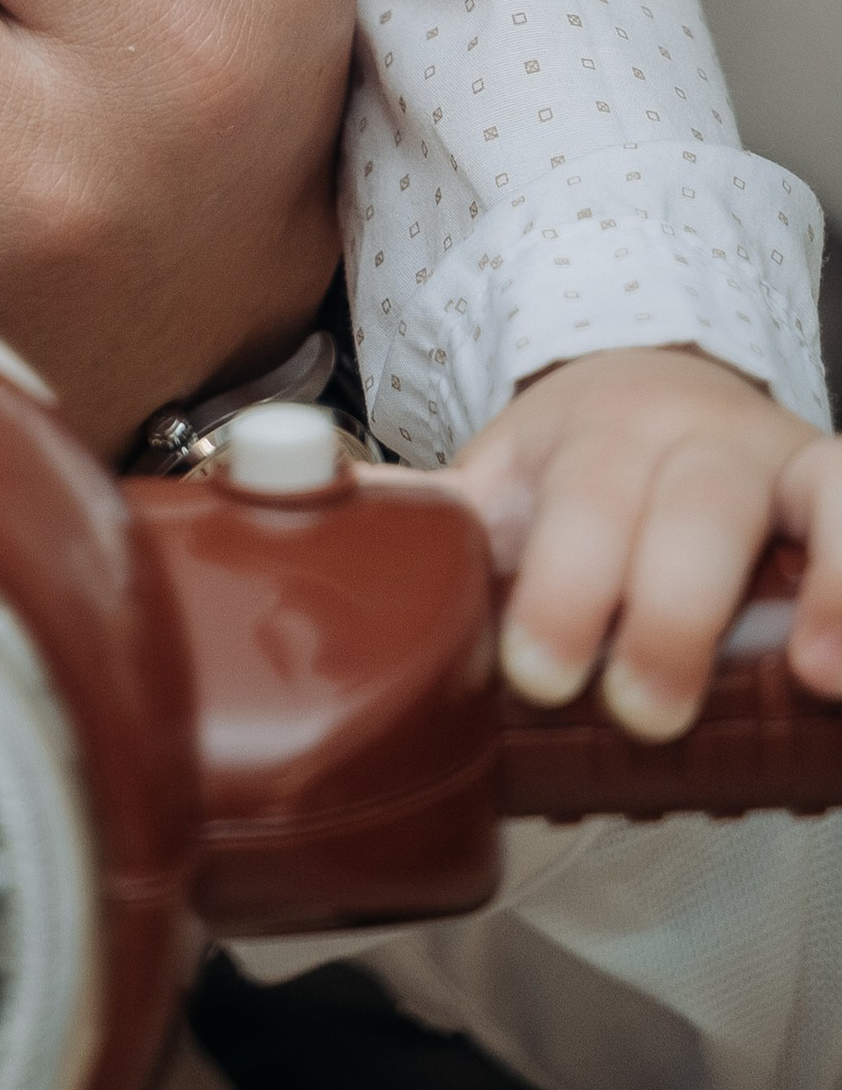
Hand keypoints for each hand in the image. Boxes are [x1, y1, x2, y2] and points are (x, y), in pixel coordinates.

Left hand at [455, 347, 841, 736]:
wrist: (658, 385)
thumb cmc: (577, 465)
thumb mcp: (500, 478)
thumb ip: (427, 517)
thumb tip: (308, 522)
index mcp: (591, 434)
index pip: (579, 499)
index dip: (563, 587)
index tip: (537, 674)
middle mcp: (690, 436)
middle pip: (688, 506)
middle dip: (666, 609)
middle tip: (640, 712)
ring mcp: (772, 461)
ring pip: (805, 500)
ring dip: (818, 588)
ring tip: (807, 679)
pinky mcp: (830, 490)